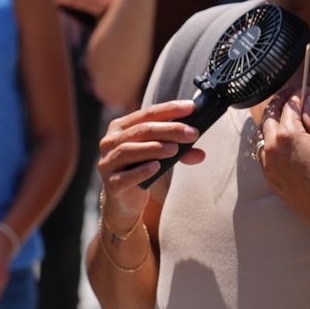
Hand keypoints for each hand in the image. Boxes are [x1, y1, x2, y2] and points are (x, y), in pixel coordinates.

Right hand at [96, 99, 202, 232]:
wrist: (123, 200)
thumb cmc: (140, 169)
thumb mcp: (158, 155)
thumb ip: (178, 151)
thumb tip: (201, 154)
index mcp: (121, 126)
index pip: (147, 113)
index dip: (170, 109)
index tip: (191, 108)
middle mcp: (110, 141)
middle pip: (141, 130)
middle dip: (169, 129)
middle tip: (192, 133)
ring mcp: (108, 162)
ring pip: (129, 149)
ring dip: (154, 148)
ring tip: (175, 149)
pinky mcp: (111, 184)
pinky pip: (125, 176)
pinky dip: (141, 170)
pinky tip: (156, 167)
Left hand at [257, 92, 309, 235]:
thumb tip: (308, 101)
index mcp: (287, 135)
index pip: (289, 107)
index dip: (297, 95)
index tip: (304, 90)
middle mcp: (272, 147)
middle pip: (270, 115)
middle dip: (280, 102)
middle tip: (292, 96)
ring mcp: (267, 162)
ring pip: (261, 132)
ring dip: (270, 119)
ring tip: (283, 113)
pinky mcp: (268, 175)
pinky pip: (261, 150)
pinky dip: (267, 138)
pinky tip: (277, 136)